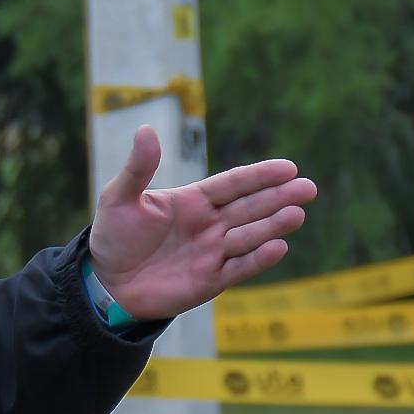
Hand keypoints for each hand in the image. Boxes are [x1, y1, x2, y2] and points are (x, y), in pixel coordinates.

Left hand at [86, 126, 314, 321]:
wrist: (106, 283)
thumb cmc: (113, 236)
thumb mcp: (119, 198)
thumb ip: (138, 168)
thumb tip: (145, 130)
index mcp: (192, 200)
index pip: (233, 184)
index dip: (259, 176)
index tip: (288, 167)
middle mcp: (208, 224)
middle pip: (249, 208)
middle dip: (278, 197)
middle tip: (308, 187)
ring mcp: (212, 252)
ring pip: (249, 236)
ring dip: (273, 225)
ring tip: (297, 213)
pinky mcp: (210, 281)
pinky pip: (239, 268)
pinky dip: (258, 259)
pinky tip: (278, 246)